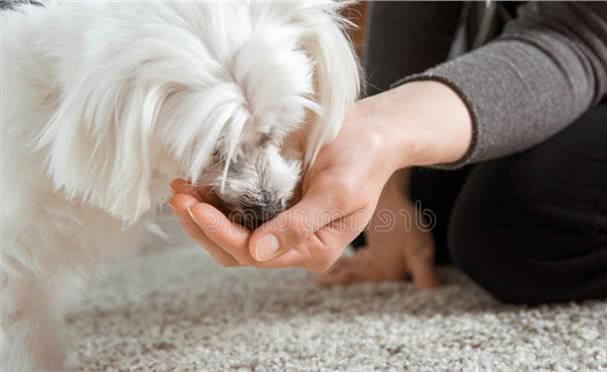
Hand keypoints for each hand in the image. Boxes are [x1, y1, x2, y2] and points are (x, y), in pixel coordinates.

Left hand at [168, 101, 398, 270]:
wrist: (373, 131)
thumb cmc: (362, 161)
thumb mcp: (337, 194)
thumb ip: (298, 226)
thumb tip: (258, 253)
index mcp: (313, 249)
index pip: (256, 252)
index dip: (221, 233)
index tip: (196, 208)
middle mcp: (293, 243)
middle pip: (236, 249)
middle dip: (203, 226)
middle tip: (178, 197)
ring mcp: (280, 222)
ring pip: (230, 232)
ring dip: (202, 214)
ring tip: (179, 189)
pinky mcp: (273, 201)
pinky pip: (235, 209)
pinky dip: (214, 198)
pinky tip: (196, 183)